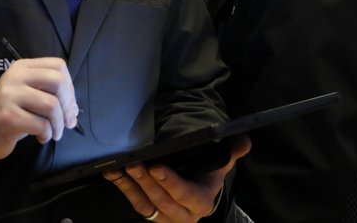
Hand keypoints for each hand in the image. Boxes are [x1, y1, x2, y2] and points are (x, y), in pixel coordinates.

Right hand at [0, 57, 78, 160]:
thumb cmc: (10, 111)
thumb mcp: (28, 93)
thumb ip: (50, 94)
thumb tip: (74, 110)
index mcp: (23, 67)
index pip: (58, 66)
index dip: (70, 87)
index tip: (69, 104)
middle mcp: (16, 77)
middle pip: (57, 81)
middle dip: (69, 104)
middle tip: (67, 120)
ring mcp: (10, 96)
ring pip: (51, 105)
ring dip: (59, 124)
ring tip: (54, 132)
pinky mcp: (8, 117)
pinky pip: (41, 124)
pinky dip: (47, 134)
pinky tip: (42, 137)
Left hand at [104, 135, 250, 221]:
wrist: (198, 192)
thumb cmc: (207, 175)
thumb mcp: (221, 163)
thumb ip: (231, 152)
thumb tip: (244, 140)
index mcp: (202, 202)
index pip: (186, 194)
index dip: (171, 182)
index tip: (156, 167)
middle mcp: (183, 215)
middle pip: (162, 200)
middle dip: (146, 182)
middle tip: (133, 163)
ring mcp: (164, 217)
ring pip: (145, 204)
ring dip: (130, 186)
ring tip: (119, 168)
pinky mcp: (150, 214)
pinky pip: (135, 203)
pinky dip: (123, 188)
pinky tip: (112, 173)